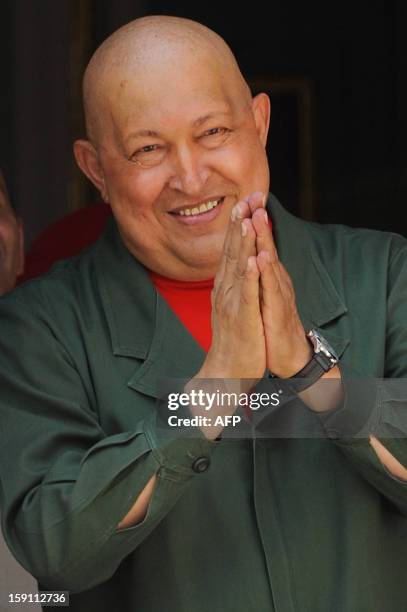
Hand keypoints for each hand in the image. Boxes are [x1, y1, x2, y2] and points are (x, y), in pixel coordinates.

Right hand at [197, 193, 266, 388]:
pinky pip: (245, 294)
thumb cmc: (233, 337)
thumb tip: (235, 263)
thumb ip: (232, 283)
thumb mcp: (232, 304)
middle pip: (231, 251)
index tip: (244, 201)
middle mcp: (225, 290)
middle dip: (238, 224)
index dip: (237, 225)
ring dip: (241, 243)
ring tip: (245, 218)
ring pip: (237, 267)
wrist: (226, 370)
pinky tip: (251, 260)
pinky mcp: (242, 318)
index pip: (231, 249)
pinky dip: (248, 276)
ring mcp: (232, 303)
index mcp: (226, 286)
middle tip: (243, 197)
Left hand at [250, 205, 311, 377]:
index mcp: (268, 277)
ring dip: (264, 239)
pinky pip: (269, 290)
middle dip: (259, 220)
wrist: (287, 356)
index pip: (259, 245)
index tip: (246, 197)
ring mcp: (277, 295)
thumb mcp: (263, 296)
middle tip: (255, 194)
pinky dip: (265, 273)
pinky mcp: (277, 312)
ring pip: (269, 263)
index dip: (253, 222)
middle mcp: (275, 281)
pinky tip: (261, 258)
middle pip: (266, 246)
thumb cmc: (273, 325)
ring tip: (259, 216)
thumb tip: (254, 257)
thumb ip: (259, 276)